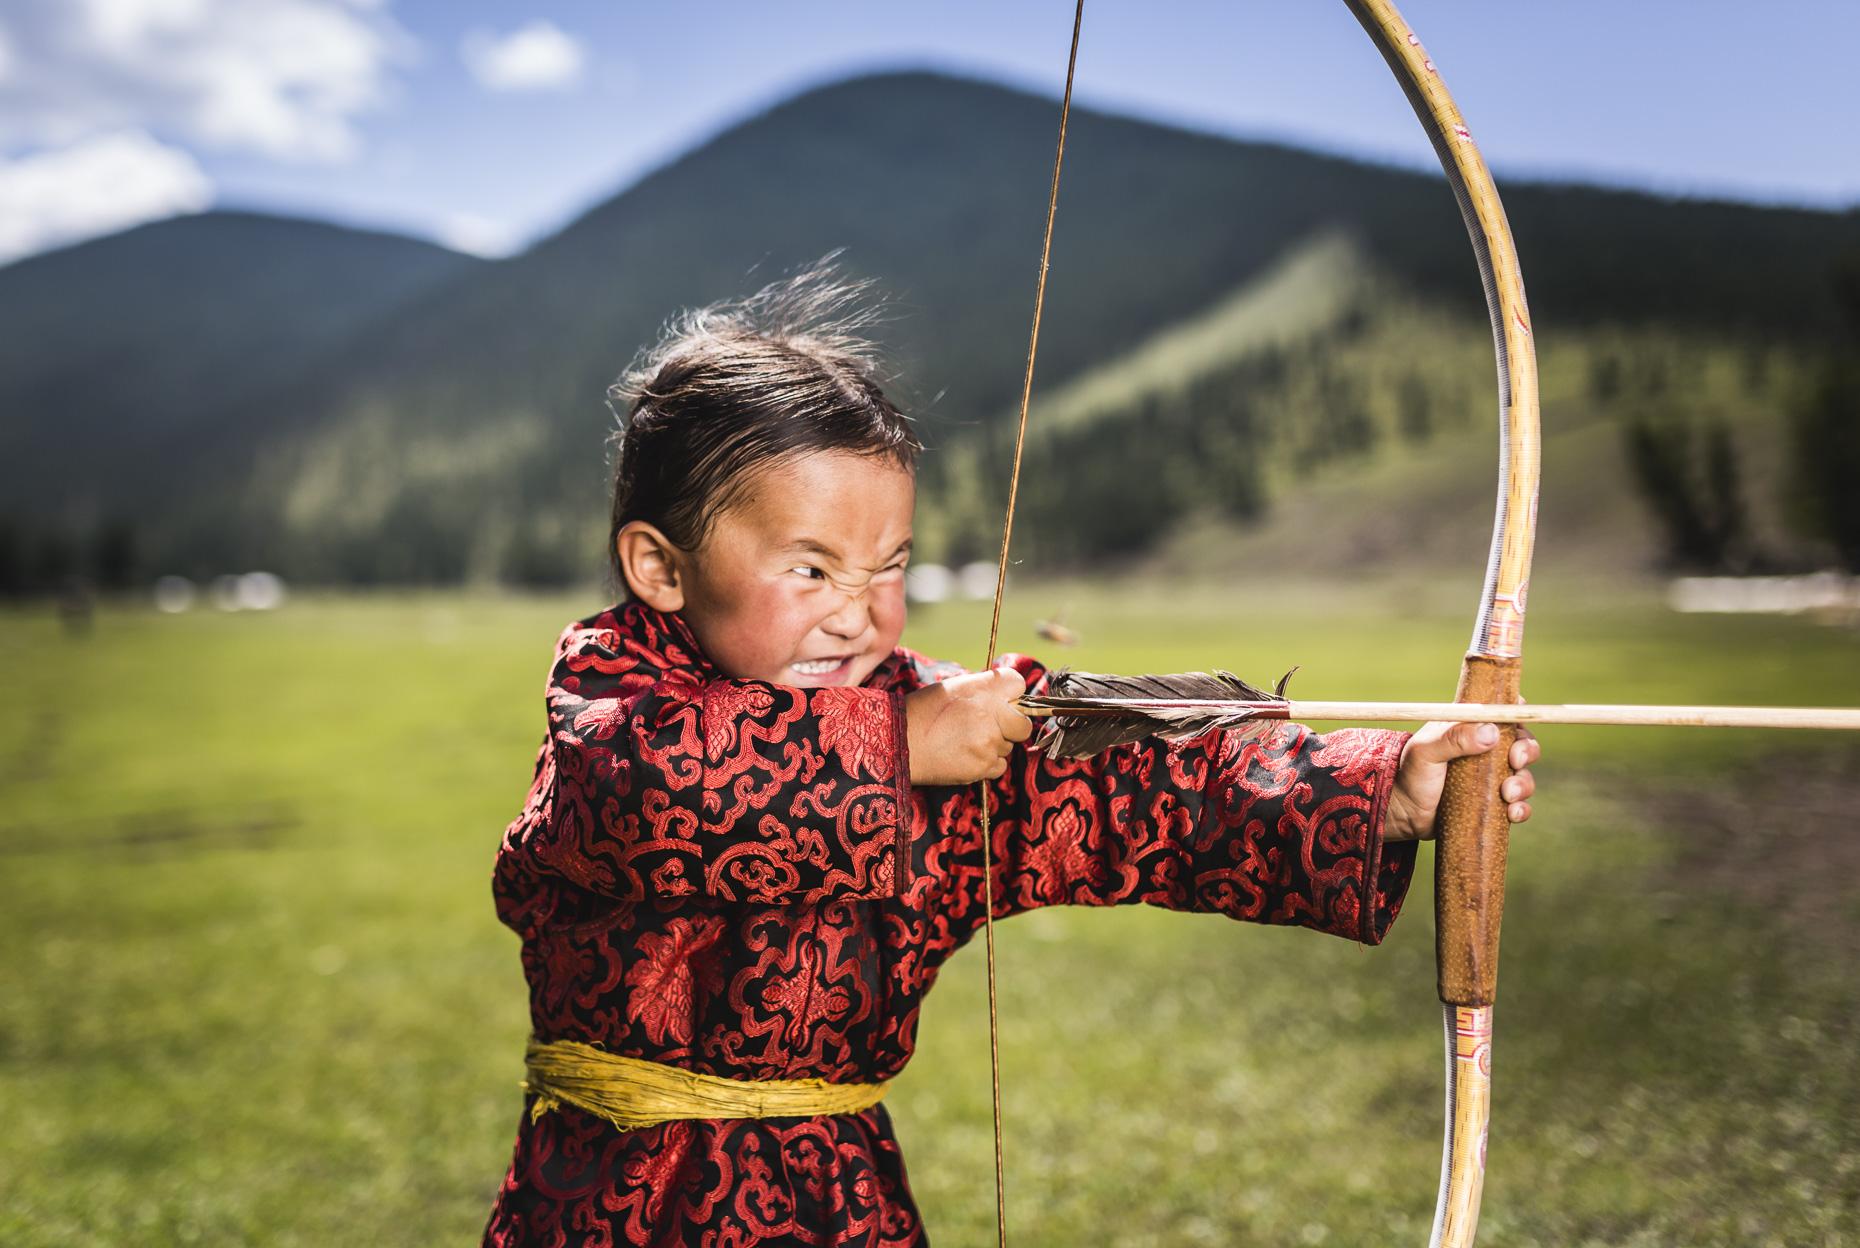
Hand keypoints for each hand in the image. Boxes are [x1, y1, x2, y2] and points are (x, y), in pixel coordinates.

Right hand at [904, 668, 1032, 785]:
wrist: (900, 744)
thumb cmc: (924, 712)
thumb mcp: (954, 687)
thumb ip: (984, 688)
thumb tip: (1008, 694)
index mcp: (983, 689)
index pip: (1019, 685)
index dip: (1012, 694)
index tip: (1003, 702)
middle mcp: (990, 715)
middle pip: (1023, 724)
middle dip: (1011, 726)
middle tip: (990, 727)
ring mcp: (988, 743)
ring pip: (1008, 746)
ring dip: (994, 745)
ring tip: (966, 741)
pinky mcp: (983, 766)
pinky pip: (999, 766)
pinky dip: (987, 763)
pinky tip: (966, 755)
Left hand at [1384, 722, 1539, 842]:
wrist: (1401, 813)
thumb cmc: (1409, 774)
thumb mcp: (1426, 751)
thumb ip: (1453, 738)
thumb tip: (1491, 732)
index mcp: (1470, 727)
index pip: (1503, 712)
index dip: (1518, 716)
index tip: (1516, 730)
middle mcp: (1485, 749)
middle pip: (1523, 742)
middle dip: (1527, 751)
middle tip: (1515, 762)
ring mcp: (1490, 777)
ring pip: (1524, 774)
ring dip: (1524, 783)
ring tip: (1508, 795)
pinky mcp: (1492, 802)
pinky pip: (1519, 804)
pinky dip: (1521, 808)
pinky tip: (1512, 814)